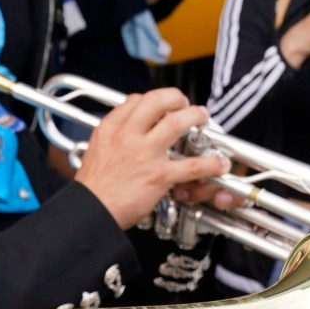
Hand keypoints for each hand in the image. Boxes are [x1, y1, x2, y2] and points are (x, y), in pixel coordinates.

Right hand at [72, 87, 226, 228]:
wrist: (90, 211)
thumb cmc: (93, 188)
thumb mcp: (95, 150)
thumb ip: (112, 137)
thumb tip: (126, 131)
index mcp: (111, 128)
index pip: (136, 100)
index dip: (153, 100)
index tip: (160, 107)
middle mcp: (128, 135)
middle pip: (157, 101)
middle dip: (176, 98)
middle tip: (185, 105)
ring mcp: (145, 154)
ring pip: (177, 122)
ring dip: (195, 116)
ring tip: (203, 118)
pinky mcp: (158, 176)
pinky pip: (191, 165)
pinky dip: (210, 164)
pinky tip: (218, 164)